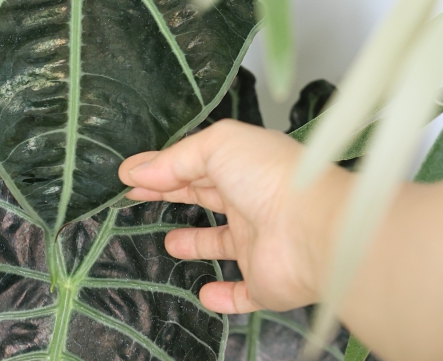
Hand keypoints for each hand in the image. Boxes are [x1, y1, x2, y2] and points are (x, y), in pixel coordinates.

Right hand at [118, 119, 350, 314]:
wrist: (314, 229)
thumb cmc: (268, 176)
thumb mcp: (216, 146)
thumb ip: (174, 159)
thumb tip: (135, 171)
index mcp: (241, 164)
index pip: (195, 163)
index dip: (162, 167)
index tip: (128, 174)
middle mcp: (250, 200)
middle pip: (205, 196)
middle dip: (172, 194)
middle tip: (134, 198)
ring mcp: (259, 243)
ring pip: (223, 244)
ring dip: (197, 244)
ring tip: (170, 244)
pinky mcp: (264, 283)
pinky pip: (242, 293)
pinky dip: (224, 296)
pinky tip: (204, 293)